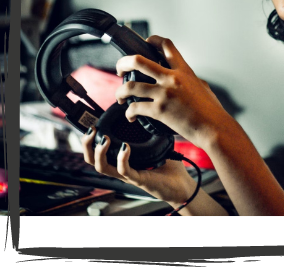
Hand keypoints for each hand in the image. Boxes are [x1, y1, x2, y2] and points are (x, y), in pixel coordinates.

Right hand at [82, 127, 196, 205]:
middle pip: (92, 160)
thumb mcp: (156, 144)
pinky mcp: (139, 180)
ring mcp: (128, 175)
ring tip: (104, 139)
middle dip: (86, 145)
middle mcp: (121, 167)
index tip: (92, 124)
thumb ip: (149, 132)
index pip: (98, 150)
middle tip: (91, 130)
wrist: (182, 185)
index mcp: (122, 159)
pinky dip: (122, 159)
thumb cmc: (169, 167)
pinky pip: (124, 171)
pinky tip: (125, 148)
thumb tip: (146, 111)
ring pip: (103, 167)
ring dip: (99, 153)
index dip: (90, 139)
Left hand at [114, 36, 232, 149]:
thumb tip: (182, 78)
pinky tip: (131, 116)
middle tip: (120, 70)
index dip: (152, 40)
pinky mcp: (159, 110)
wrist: (215, 128)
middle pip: (138, 61)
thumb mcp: (202, 87)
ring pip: (130, 86)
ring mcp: (164, 93)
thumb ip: (189, 79)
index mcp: (183, 70)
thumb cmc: (211, 111)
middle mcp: (172, 78)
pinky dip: (129, 112)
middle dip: (123, 64)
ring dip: (120, 92)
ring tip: (120, 97)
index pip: (166, 46)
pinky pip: (135, 108)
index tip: (144, 43)